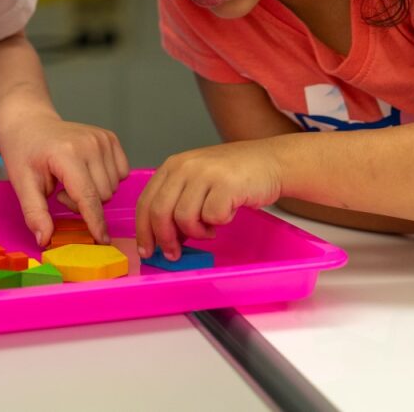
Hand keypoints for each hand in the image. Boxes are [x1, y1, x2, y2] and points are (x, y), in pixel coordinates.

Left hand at [0, 114, 129, 247]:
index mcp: (66, 154)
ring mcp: (102, 138)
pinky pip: (121, 173)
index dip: (95, 222)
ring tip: (70, 181)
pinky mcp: (110, 138)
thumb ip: (35, 213)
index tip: (102, 241)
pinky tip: (86, 172)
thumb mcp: (22, 184)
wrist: (29, 123)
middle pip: (103, 196)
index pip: (88, 196)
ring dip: (94, 193)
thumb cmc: (24, 152)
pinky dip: (106, 180)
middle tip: (61, 192)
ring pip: (113, 187)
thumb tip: (44, 239)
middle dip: (83, 204)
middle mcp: (89, 143)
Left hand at [137, 142, 282, 260]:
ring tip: (210, 228)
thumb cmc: (233, 176)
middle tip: (175, 253)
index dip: (143, 230)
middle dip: (165, 239)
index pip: (146, 202)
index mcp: (173, 166)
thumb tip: (162, 238)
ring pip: (184, 218)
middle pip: (159, 212)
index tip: (147, 250)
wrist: (270, 161)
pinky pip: (212, 217)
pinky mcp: (226, 184)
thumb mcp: (197, 182)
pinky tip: (227, 214)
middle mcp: (185, 166)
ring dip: (197, 232)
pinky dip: (219, 223)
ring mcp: (205, 174)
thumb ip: (177, 202)